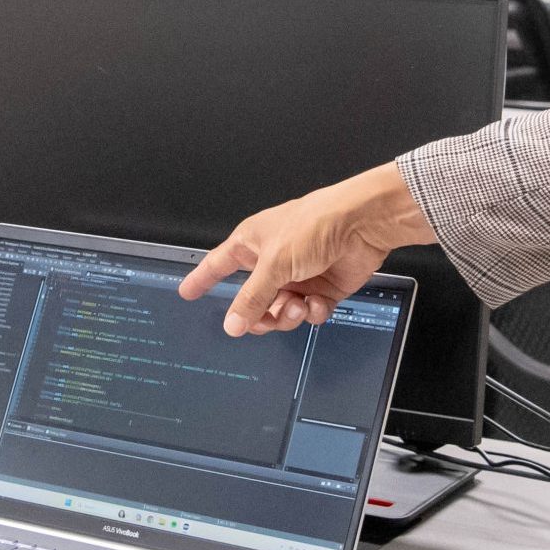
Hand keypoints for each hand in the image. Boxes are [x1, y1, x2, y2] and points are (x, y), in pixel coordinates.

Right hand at [179, 163, 438, 335]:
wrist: (362, 225)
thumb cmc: (315, 224)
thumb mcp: (274, 263)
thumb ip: (252, 298)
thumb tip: (232, 324)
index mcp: (253, 243)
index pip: (219, 264)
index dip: (202, 278)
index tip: (187, 293)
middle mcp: (273, 261)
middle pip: (253, 301)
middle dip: (260, 314)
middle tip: (266, 318)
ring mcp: (298, 276)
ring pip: (280, 312)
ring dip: (288, 314)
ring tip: (298, 304)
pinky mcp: (323, 288)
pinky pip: (308, 313)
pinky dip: (312, 313)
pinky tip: (317, 303)